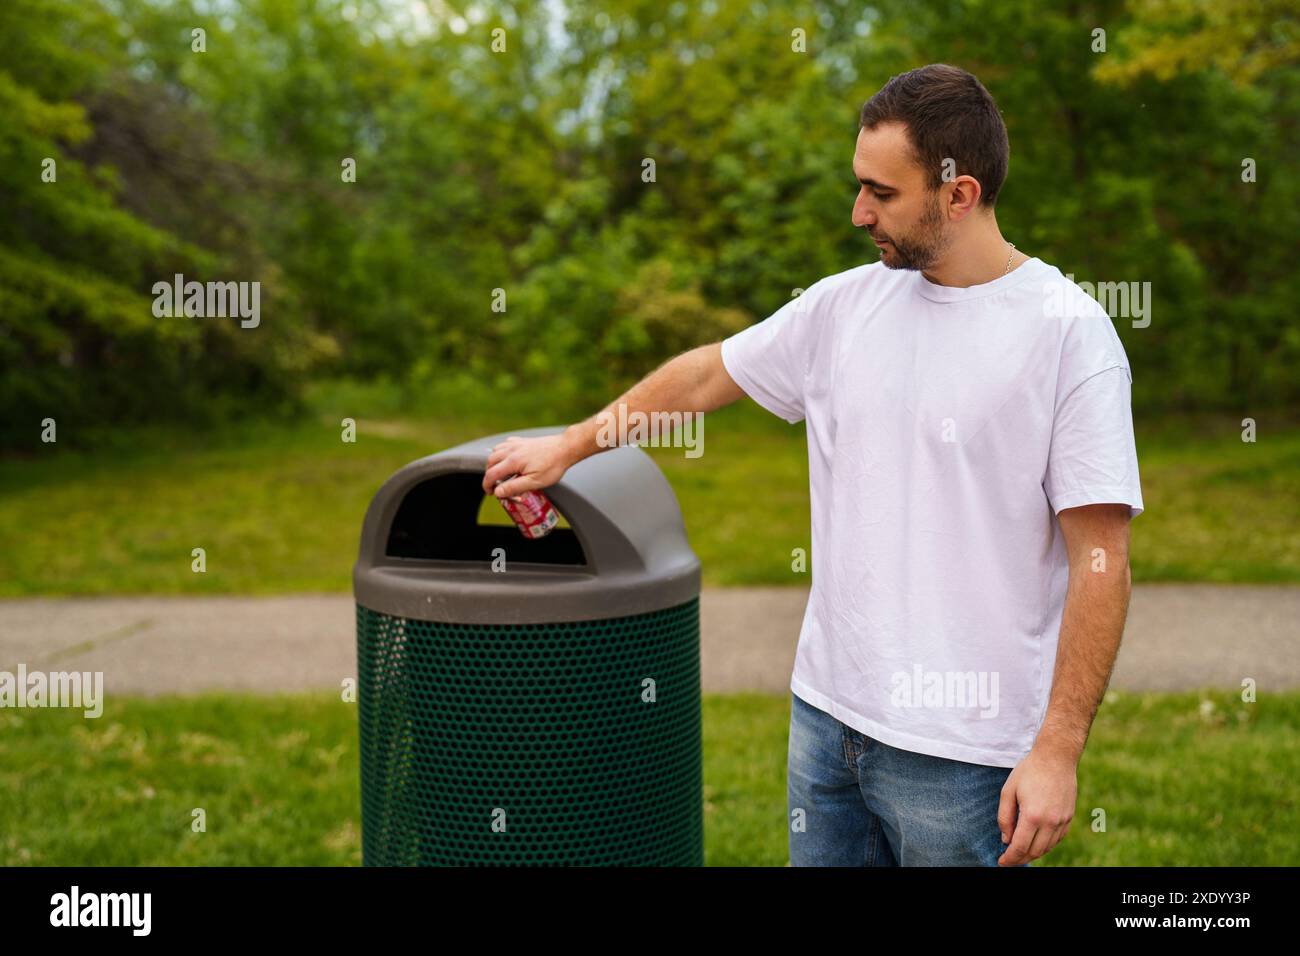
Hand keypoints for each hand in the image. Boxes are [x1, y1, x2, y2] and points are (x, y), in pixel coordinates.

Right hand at [481, 433, 575, 498]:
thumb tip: (498, 492)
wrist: (565, 448)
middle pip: (490, 462)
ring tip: (499, 473)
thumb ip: (515, 487)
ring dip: (493, 463)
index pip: (491, 474)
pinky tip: (507, 458)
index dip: (487, 485)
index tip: (490, 492)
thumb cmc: (553, 465)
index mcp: (513, 461)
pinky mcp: (522, 441)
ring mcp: (516, 444)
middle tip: (494, 485)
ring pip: (495, 451)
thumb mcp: (535, 482)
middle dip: (489, 475)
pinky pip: (504, 444)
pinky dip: (500, 452)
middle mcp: (511, 450)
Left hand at [996, 743, 1077, 865]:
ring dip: (1033, 853)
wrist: (1056, 757)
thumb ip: (1004, 818)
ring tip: (1021, 852)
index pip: (1020, 847)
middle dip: (1020, 859)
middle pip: (1035, 851)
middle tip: (1009, 859)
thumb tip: (1005, 839)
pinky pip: (1057, 839)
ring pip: (1047, 848)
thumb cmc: (1029, 771)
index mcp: (1033, 815)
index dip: (1010, 858)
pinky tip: (1036, 842)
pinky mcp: (1069, 817)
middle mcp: (1050, 821)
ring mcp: (1062, 820)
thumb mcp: (1008, 791)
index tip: (1002, 862)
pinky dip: (1046, 845)